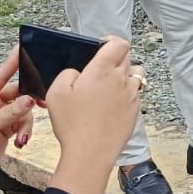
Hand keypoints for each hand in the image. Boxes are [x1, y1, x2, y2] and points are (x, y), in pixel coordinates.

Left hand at [0, 48, 36, 185]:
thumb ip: (8, 114)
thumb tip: (29, 100)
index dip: (10, 64)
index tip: (22, 51)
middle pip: (16, 93)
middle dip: (28, 99)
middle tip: (40, 101)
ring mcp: (0, 116)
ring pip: (23, 109)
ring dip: (26, 122)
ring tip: (22, 135)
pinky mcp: (8, 127)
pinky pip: (24, 122)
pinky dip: (26, 131)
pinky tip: (20, 141)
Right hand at [46, 37, 142, 193]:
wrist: (91, 152)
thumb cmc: (72, 123)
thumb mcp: (56, 92)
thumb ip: (68, 73)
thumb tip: (78, 71)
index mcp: (103, 70)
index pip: (119, 43)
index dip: (110, 41)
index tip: (100, 45)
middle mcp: (122, 79)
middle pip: (127, 56)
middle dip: (115, 57)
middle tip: (99, 67)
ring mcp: (132, 95)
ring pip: (136, 73)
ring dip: (125, 73)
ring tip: (107, 84)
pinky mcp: (136, 109)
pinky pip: (135, 93)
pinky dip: (126, 92)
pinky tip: (110, 103)